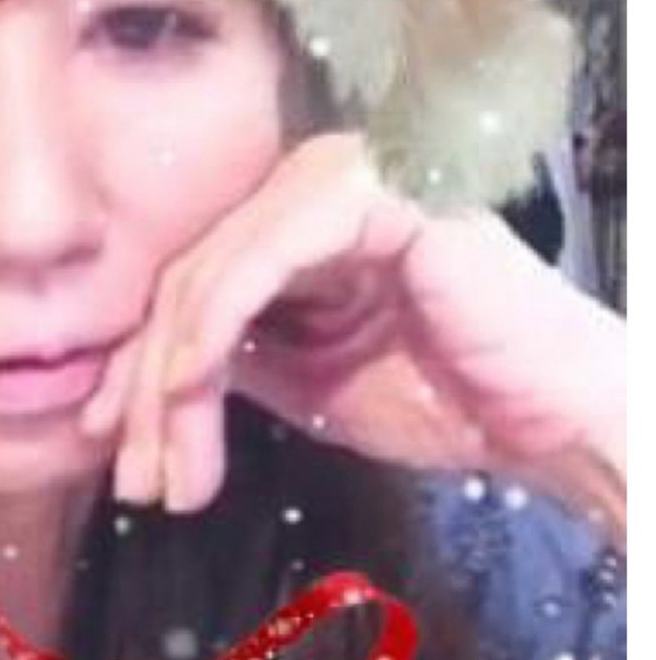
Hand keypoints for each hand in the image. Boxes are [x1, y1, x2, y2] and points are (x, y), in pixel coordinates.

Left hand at [79, 133, 624, 513]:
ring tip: (164, 471)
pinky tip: (188, 387)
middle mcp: (302, 184)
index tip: (111, 448)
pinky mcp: (368, 195)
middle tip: (136, 479)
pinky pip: (262, 262)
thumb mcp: (297, 380)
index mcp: (285, 220)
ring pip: (209, 277)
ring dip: (170, 382)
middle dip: (146, 392)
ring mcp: (335, 180)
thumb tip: (125, 391)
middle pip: (184, 283)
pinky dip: (213, 326)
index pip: (184, 289)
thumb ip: (219, 363)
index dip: (136, 370)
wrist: (548, 418)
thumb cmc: (436, 396)